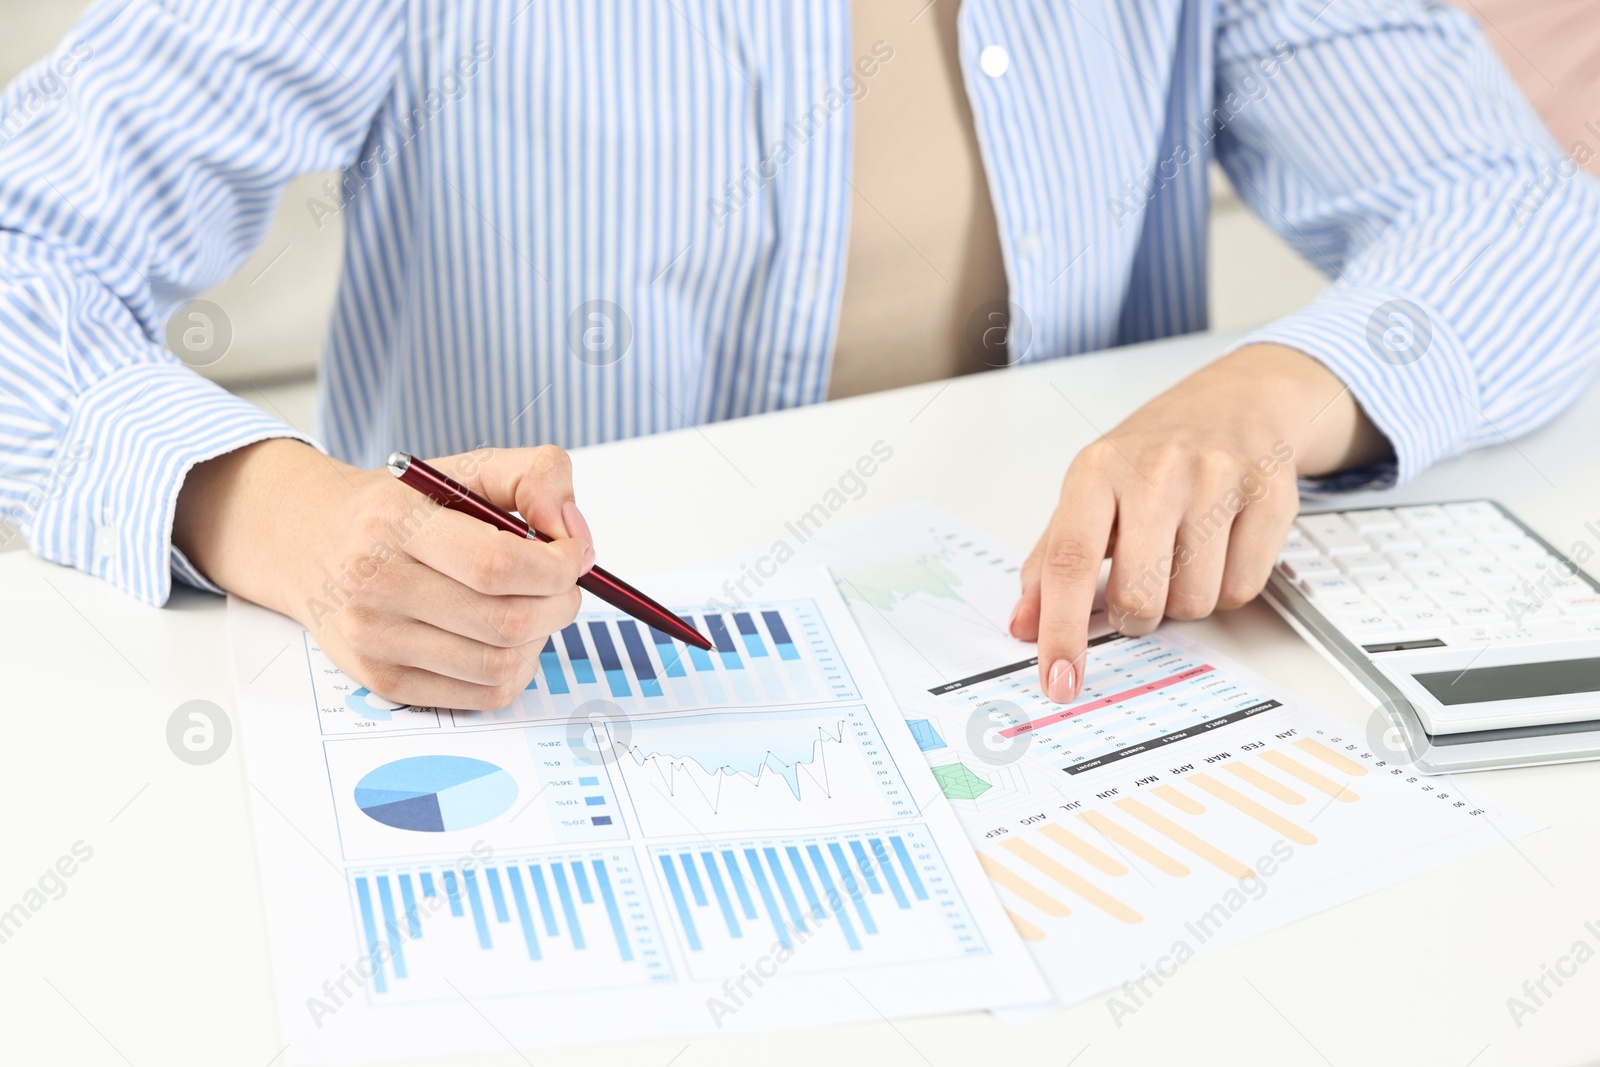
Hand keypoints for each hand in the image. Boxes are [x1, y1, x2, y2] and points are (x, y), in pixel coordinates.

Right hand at [175, 439, 593, 709]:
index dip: (558, 565)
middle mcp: (376, 585)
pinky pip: (482, 695)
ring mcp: (376, 641)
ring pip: (501, 666)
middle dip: (560, 603)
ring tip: (530, 607)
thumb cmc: (400, 509)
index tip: (569, 553)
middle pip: (508, 622)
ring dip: (540, 639)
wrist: (310, 542)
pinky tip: (505, 638)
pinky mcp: (384, 682)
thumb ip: (534, 475)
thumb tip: (572, 530)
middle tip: (560, 584)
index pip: (498, 566)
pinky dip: (514, 670)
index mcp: (395, 523)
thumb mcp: (464, 467)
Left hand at [1007, 344, 1391, 703]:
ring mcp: (1219, 479)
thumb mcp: (1091, 491)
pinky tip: (1221, 547)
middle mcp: (1157, 470)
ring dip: (1184, 599)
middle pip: (1139, 595)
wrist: (1238, 400)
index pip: (1069, 561)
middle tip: (1140, 591)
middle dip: (1136, 616)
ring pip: (1195, 601)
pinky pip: (1242, 589)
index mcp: (1099, 470)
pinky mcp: (1271, 494)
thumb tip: (1025, 623)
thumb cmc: (1154, 453)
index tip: (1058, 679)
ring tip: (1183, 555)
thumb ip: (1052, 559)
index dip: (1060, 630)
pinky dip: (1227, 586)